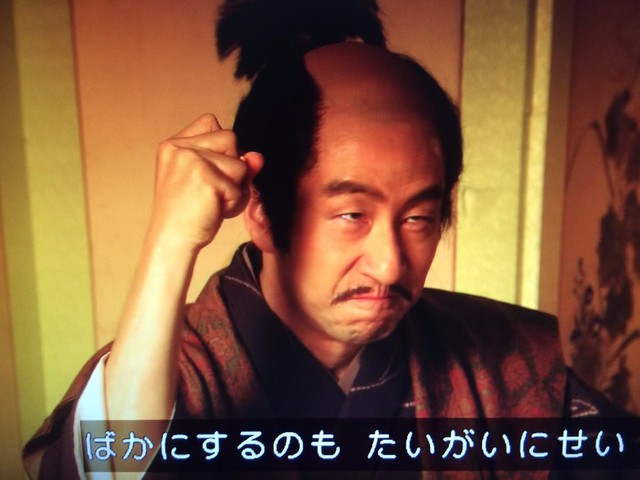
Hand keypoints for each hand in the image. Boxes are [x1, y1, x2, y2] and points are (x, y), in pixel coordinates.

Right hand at [148, 114, 262, 249]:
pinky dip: (234, 203)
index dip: (221, 147)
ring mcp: (191, 160)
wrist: (172, 241)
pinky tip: (213, 210)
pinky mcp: (205, 177)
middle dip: (232, 168)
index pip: (211, 122)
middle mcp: (178, 147)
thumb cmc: (189, 213)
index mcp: (172, 144)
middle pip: (230, 138)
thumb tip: (257, 157)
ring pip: (240, 164)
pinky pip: (240, 186)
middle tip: (210, 191)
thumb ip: (234, 162)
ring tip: (212, 202)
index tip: (208, 173)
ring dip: (235, 188)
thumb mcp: (211, 181)